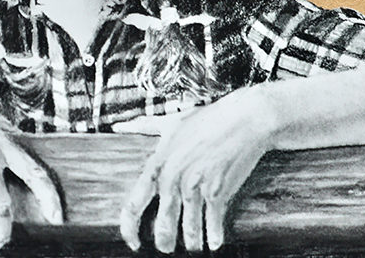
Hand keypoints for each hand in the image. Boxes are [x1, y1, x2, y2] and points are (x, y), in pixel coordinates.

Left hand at [119, 88, 276, 252]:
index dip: (129, 228)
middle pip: (162, 223)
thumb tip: (120, 126)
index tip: (132, 241)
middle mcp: (173, 177)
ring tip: (193, 247)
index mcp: (159, 163)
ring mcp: (195, 185)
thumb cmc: (208, 119)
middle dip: (165, 241)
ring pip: (188, 227)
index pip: (134, 203)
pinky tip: (214, 242)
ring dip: (191, 241)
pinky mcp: (217, 191)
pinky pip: (212, 222)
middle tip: (167, 248)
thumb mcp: (172, 122)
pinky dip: (214, 235)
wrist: (244, 119)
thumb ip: (144, 126)